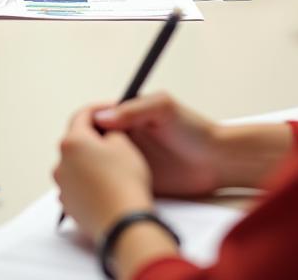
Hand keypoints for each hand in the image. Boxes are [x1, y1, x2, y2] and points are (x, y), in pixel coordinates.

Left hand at [53, 106, 154, 240]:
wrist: (124, 223)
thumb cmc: (125, 182)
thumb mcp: (124, 144)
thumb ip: (111, 130)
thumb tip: (105, 133)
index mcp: (72, 142)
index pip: (82, 115)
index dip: (100, 109)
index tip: (112, 109)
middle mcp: (61, 163)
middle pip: (76, 141)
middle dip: (94, 137)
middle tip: (115, 138)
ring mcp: (63, 186)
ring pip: (76, 165)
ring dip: (90, 161)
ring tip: (112, 167)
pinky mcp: (69, 205)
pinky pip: (77, 186)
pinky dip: (89, 182)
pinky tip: (107, 186)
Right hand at [91, 93, 223, 197]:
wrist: (218, 162)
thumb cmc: (195, 130)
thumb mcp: (164, 108)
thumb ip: (134, 109)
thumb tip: (102, 117)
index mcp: (127, 115)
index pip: (93, 118)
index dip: (84, 126)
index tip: (80, 137)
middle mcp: (125, 136)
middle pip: (91, 142)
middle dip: (84, 151)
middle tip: (86, 160)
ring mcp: (130, 159)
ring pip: (100, 165)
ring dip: (92, 170)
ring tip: (95, 177)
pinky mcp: (136, 179)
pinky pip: (114, 183)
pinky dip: (106, 186)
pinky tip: (107, 189)